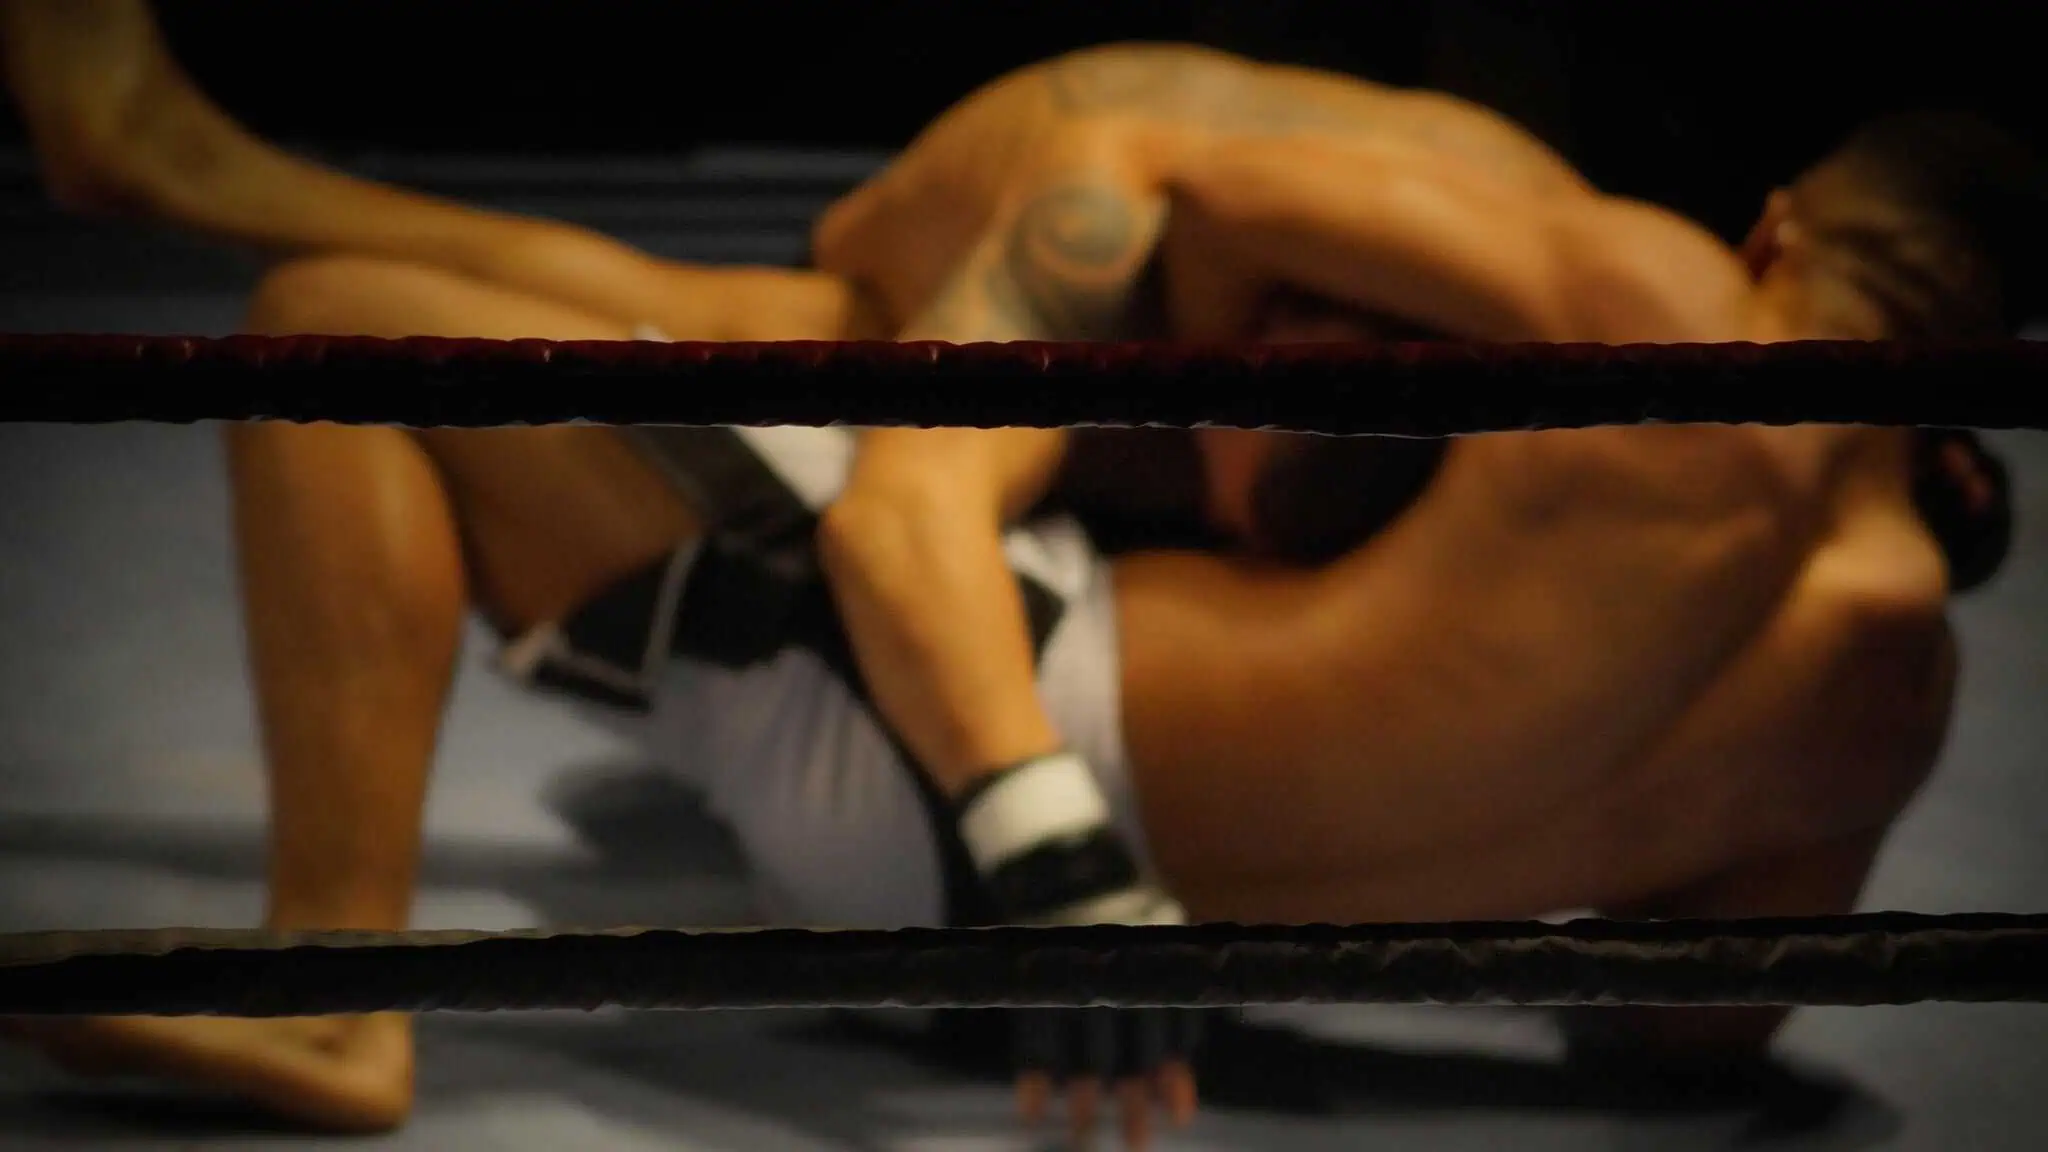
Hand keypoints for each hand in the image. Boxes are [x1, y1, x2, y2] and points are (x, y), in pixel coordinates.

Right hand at [951, 751, 1207, 1146]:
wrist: (1062, 865)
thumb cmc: (1118, 918)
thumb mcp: (1153, 947)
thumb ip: (1167, 1004)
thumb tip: (1179, 1076)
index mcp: (1151, 962)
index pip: (1167, 1025)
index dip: (1173, 1072)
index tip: (1180, 1115)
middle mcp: (1116, 968)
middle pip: (1125, 1044)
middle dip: (1132, 1097)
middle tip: (1137, 1144)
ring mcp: (1073, 971)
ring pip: (1081, 1045)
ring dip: (1083, 1096)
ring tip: (1084, 1135)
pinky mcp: (1037, 973)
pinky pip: (1034, 1030)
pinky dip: (1034, 1072)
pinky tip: (1034, 1110)